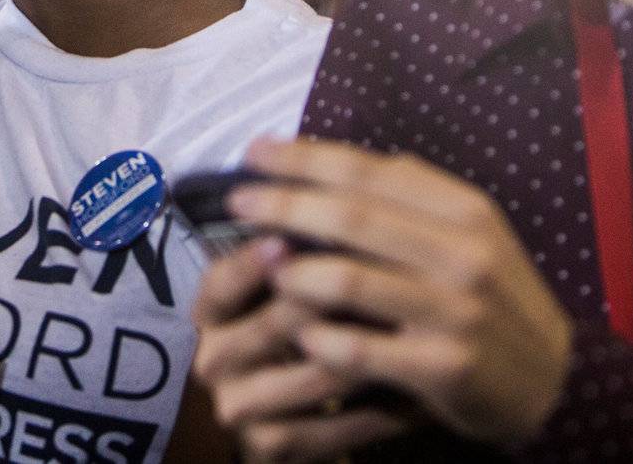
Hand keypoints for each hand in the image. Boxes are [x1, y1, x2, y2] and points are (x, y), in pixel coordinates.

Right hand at [194, 236, 408, 463]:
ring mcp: (243, 407)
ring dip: (376, 352)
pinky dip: (385, 410)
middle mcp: (215, 359)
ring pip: (317, 375)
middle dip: (335, 298)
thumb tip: (334, 193)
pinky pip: (337, 428)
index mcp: (210, 312)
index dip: (252, 262)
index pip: (222, 282)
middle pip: (276, 324)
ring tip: (421, 328)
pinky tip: (422, 394)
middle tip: (391, 279)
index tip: (286, 240)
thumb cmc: (287, 323)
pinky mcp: (273, 446)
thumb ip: (290, 244)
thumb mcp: (271, 285)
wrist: (280, 408)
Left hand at [203, 138, 572, 453]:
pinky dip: (319, 337)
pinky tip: (299, 331)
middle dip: (282, 204)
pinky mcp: (444, 367)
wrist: (553, 381)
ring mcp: (456, 312)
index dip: (303, 158)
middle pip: (350, 218)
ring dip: (294, 272)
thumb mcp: (470, 234)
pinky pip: (360, 348)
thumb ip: (411, 196)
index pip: (368, 171)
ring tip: (264, 266)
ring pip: (349, 281)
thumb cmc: (493, 297)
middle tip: (237, 201)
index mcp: (465, 210)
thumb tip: (330, 162)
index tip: (254, 153)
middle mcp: (463, 255)